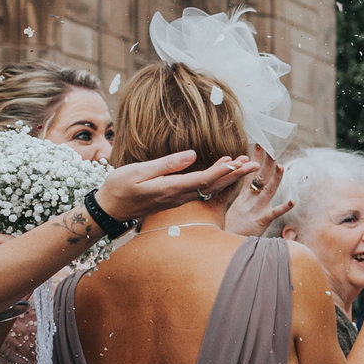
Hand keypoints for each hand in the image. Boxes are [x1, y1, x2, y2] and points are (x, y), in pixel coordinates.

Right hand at [96, 148, 256, 220]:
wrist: (109, 209)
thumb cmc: (119, 187)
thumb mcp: (139, 171)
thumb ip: (167, 164)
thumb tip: (192, 154)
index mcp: (171, 188)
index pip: (204, 180)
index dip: (223, 170)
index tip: (238, 161)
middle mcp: (179, 196)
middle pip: (213, 185)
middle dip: (234, 174)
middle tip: (253, 164)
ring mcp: (178, 199)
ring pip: (209, 188)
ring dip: (227, 176)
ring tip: (244, 163)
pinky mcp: (176, 198)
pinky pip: (201, 190)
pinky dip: (215, 180)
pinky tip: (222, 171)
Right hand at [224, 144, 294, 236]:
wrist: (226, 243)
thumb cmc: (232, 227)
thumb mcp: (234, 208)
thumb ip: (239, 195)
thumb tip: (242, 183)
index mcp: (244, 196)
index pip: (249, 173)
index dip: (254, 159)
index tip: (259, 145)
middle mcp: (250, 199)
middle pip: (259, 177)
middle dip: (265, 162)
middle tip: (270, 148)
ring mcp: (256, 209)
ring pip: (268, 190)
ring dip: (275, 178)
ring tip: (281, 166)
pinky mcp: (262, 220)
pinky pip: (275, 212)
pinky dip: (284, 207)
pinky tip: (293, 201)